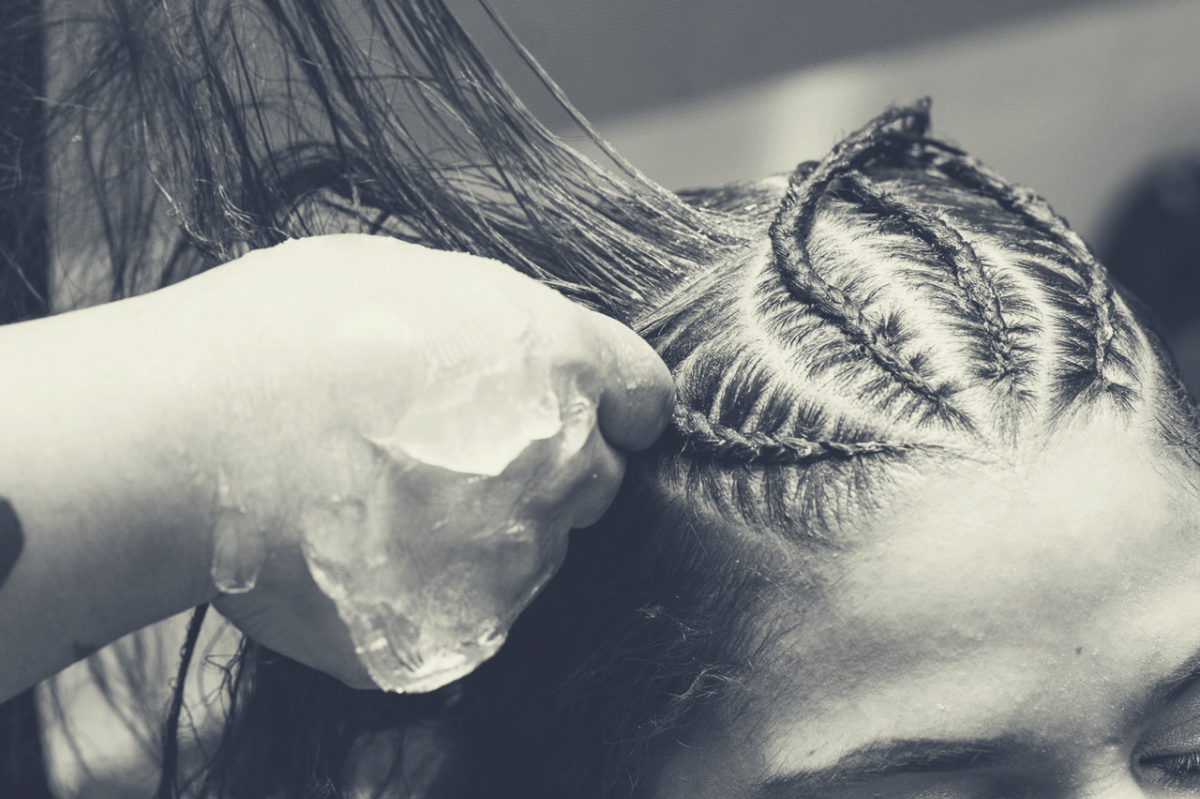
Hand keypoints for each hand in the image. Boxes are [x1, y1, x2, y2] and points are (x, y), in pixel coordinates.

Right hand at [169, 235, 671, 690]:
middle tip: (457, 449)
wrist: (189, 437)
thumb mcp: (408, 276)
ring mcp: (512, 557)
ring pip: (534, 546)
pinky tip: (368, 547)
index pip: (645, 393)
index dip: (622, 402)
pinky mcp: (459, 628)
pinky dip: (436, 582)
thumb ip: (496, 321)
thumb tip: (518, 349)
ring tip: (389, 496)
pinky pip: (472, 606)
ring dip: (489, 525)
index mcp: (559, 362)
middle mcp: (559, 464)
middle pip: (596, 476)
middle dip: (551, 463)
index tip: (601, 410)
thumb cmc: (284, 334)